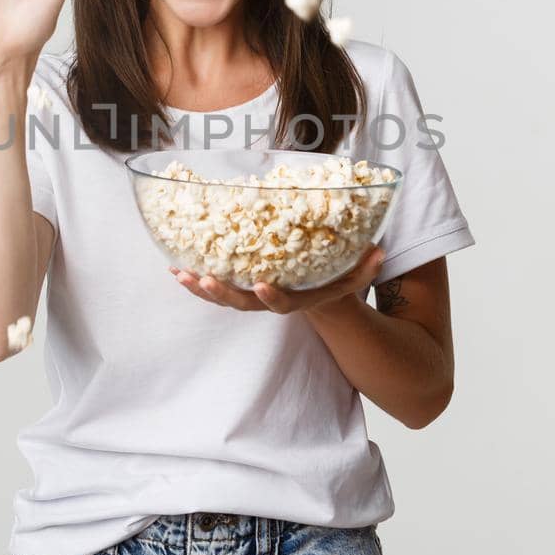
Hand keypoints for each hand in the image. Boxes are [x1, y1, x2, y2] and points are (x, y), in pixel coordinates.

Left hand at [170, 246, 386, 315]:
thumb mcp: (352, 275)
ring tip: (180, 274)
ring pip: (223, 297)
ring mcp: (251, 296)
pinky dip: (195, 279)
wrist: (316, 294)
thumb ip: (365, 266)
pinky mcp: (238, 287)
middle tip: (205, 279)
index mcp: (296, 299)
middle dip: (222, 294)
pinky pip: (214, 286)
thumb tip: (378, 251)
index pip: (282, 304)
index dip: (271, 298)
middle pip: (242, 304)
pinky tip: (175, 268)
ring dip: (200, 287)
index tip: (261, 285)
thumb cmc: (332, 280)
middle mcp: (270, 300)